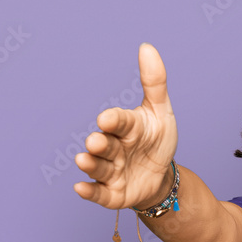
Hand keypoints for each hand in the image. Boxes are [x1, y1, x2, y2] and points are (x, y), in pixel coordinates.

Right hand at [73, 43, 177, 209]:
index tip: (108, 119)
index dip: (114, 121)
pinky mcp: (112, 193)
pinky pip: (99, 193)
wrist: (161, 175)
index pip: (119, 122)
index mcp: (125, 127)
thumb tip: (147, 47)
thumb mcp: (160, 112)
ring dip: (91, 165)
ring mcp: (111, 171)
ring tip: (84, 159)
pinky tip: (80, 188)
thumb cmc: (156, 140)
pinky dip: (90, 191)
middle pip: (105, 145)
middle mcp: (113, 148)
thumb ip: (154, 82)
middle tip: (96, 141)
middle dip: (100, 144)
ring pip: (98, 168)